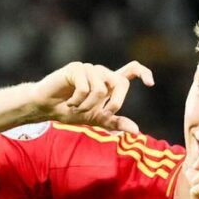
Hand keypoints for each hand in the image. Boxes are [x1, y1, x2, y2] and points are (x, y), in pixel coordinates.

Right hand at [30, 61, 154, 133]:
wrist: (47, 109)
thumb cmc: (72, 112)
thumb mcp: (97, 119)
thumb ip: (115, 122)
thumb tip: (136, 130)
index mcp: (109, 82)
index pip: (132, 69)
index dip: (143, 73)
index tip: (150, 83)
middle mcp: (102, 73)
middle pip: (121, 83)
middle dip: (114, 104)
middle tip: (101, 115)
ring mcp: (89, 69)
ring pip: (101, 90)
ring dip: (89, 106)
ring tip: (78, 108)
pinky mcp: (75, 68)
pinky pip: (85, 88)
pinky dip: (78, 101)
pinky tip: (69, 102)